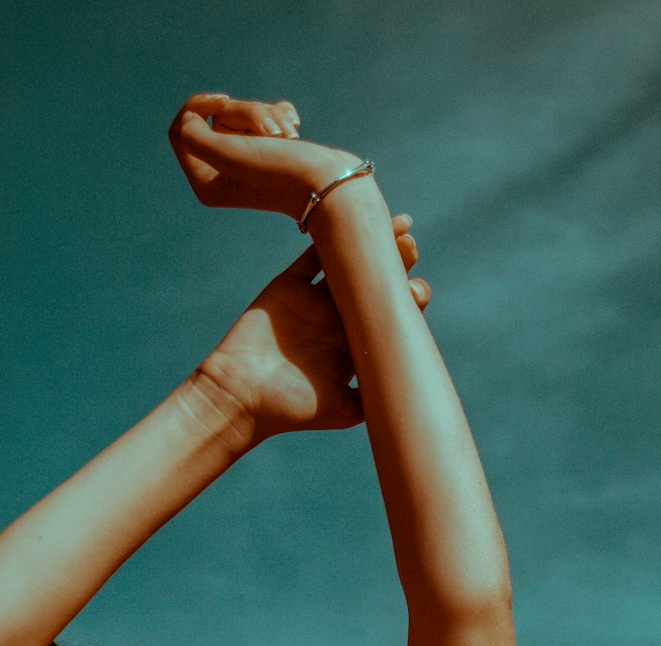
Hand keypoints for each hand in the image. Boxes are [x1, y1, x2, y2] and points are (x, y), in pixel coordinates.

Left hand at [169, 90, 366, 224]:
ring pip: (245, 113)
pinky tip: (294, 128)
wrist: (328, 184)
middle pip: (218, 117)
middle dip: (247, 113)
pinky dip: (281, 115)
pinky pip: (265, 115)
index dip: (197, 106)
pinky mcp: (271, 149)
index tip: (223, 100)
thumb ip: (194, 137)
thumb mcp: (228, 155)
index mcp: (205, 182)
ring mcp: (249, 160)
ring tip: (290, 136)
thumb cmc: (278, 173)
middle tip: (271, 132)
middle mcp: (223, 173)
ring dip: (268, 115)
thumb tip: (186, 120)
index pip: (181, 131)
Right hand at [198, 232, 429, 447]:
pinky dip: (329, 236)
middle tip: (410, 249)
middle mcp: (338, 321)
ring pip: (350, 265)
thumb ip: (376, 398)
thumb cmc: (291, 410)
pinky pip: (313, 255)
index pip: (389, 316)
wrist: (242, 397)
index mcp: (355, 346)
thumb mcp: (343, 411)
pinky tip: (348, 219)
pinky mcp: (290, 285)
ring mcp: (315, 301)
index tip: (418, 292)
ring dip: (371, 245)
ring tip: (396, 226)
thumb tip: (412, 388)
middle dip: (397, 266)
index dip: (408, 300)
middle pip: (375, 285)